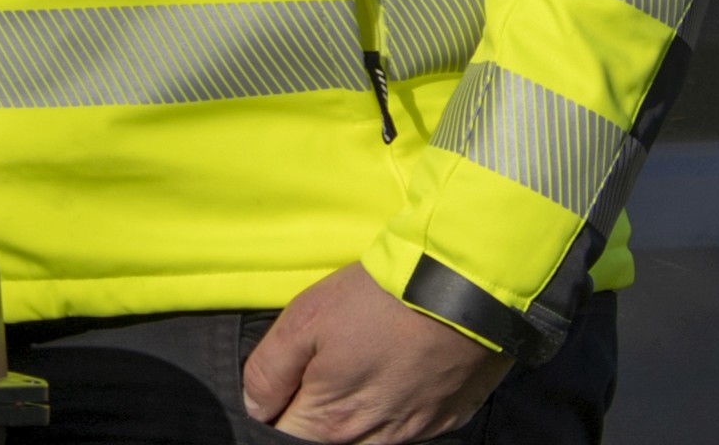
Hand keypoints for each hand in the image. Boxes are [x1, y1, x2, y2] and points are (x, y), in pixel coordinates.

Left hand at [243, 264, 514, 440]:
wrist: (463, 289)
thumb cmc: (377, 300)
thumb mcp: (303, 321)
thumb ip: (270, 372)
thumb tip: (255, 407)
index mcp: (331, 421)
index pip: (284, 435)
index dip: (275, 409)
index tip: (281, 382)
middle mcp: (372, 438)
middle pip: (325, 440)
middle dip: (312, 411)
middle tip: (320, 365)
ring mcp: (414, 432)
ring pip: (365, 437)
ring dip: (353, 412)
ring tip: (358, 363)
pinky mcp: (445, 420)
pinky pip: (404, 426)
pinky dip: (391, 407)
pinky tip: (393, 370)